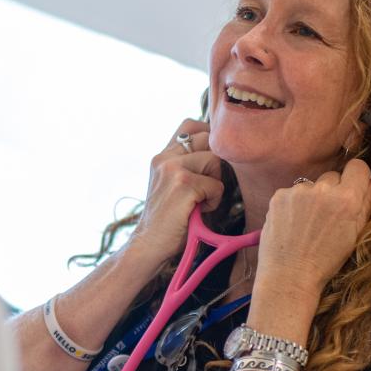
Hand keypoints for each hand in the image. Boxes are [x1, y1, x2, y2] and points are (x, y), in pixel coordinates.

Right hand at [128, 119, 224, 262]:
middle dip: (215, 162)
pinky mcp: (183, 183)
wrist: (149, 245)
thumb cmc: (168, 219)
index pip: (190, 125)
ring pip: (215, 160)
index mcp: (161, 156)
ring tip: (201, 201)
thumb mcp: (172, 185)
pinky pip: (216, 185)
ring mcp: (172, 168)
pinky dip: (214, 201)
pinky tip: (199, 211)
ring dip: (215, 183)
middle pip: (207, 138)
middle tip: (206, 186)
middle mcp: (164, 157)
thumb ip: (187, 165)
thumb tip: (220, 151)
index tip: (209, 161)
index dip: (207, 136)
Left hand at [254, 159, 370, 311]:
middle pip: (333, 176)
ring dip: (311, 198)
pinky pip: (292, 193)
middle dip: (333, 191)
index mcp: (347, 199)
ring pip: (311, 186)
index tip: (352, 188)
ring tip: (306, 224)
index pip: (357, 166)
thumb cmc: (326, 260)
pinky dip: (293, 204)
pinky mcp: (279, 196)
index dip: (356, 178)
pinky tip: (292, 224)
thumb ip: (366, 202)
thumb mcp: (356, 234)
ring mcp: (298, 191)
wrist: (290, 275)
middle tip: (326, 216)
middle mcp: (323, 190)